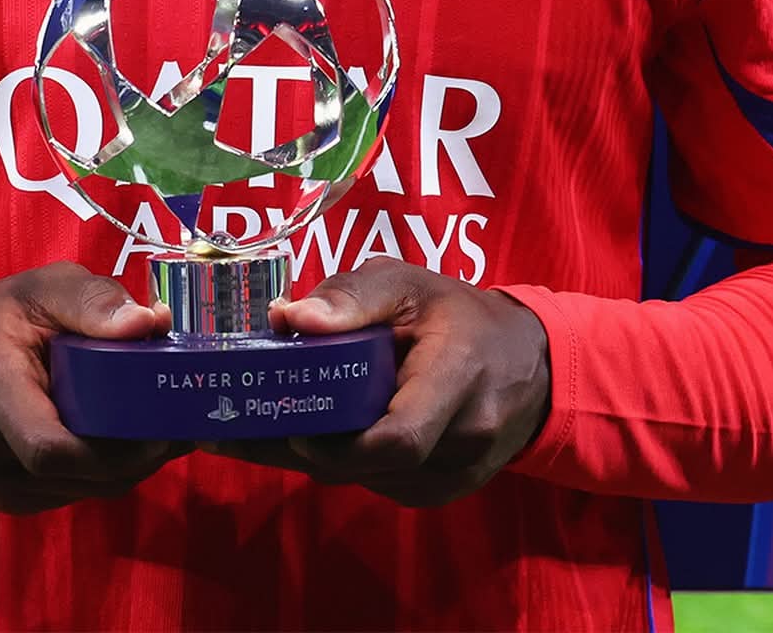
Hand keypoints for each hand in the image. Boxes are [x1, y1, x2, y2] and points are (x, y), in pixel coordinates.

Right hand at [0, 260, 185, 511]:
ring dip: (120, 471)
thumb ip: (93, 300)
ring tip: (158, 436)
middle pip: (69, 473)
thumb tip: (151, 323)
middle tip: (177, 431)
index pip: (49, 445)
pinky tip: (118, 447)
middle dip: (131, 459)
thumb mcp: (39, 288)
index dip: (113, 448)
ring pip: (70, 491)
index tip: (162, 426)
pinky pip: (58, 495)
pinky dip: (94, 476)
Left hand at [207, 259, 549, 507]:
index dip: (339, 443)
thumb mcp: (408, 283)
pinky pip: (385, 486)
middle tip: (244, 429)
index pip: (399, 438)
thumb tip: (288, 318)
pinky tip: (318, 436)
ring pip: (373, 481)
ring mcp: (461, 473)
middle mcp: (466, 436)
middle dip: (310, 449)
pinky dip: (350, 464)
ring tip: (265, 428)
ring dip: (324, 458)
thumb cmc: (457, 313)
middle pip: (374, 466)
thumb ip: (351, 298)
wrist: (529, 361)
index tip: (289, 422)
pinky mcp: (448, 490)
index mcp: (459, 376)